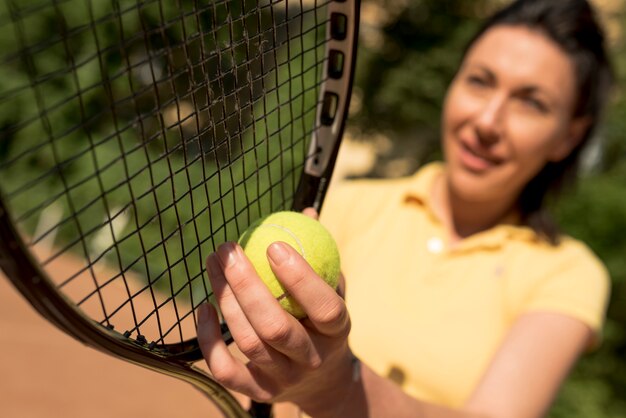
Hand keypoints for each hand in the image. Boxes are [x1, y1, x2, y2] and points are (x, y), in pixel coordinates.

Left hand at [197, 215, 352, 411]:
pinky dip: (208, 339)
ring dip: (224, 299)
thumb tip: (305, 213)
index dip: (300, 278)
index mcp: (337, 332)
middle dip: (246, 285)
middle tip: (228, 249)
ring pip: (248, 341)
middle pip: (275, 327)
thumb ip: (320, 256)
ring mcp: (284, 379)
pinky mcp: (258, 393)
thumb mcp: (333, 290)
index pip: (324, 308)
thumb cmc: (322, 322)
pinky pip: (225, 369)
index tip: (274, 244)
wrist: (323, 380)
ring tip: (213, 263)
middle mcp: (311, 359)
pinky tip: (204, 307)